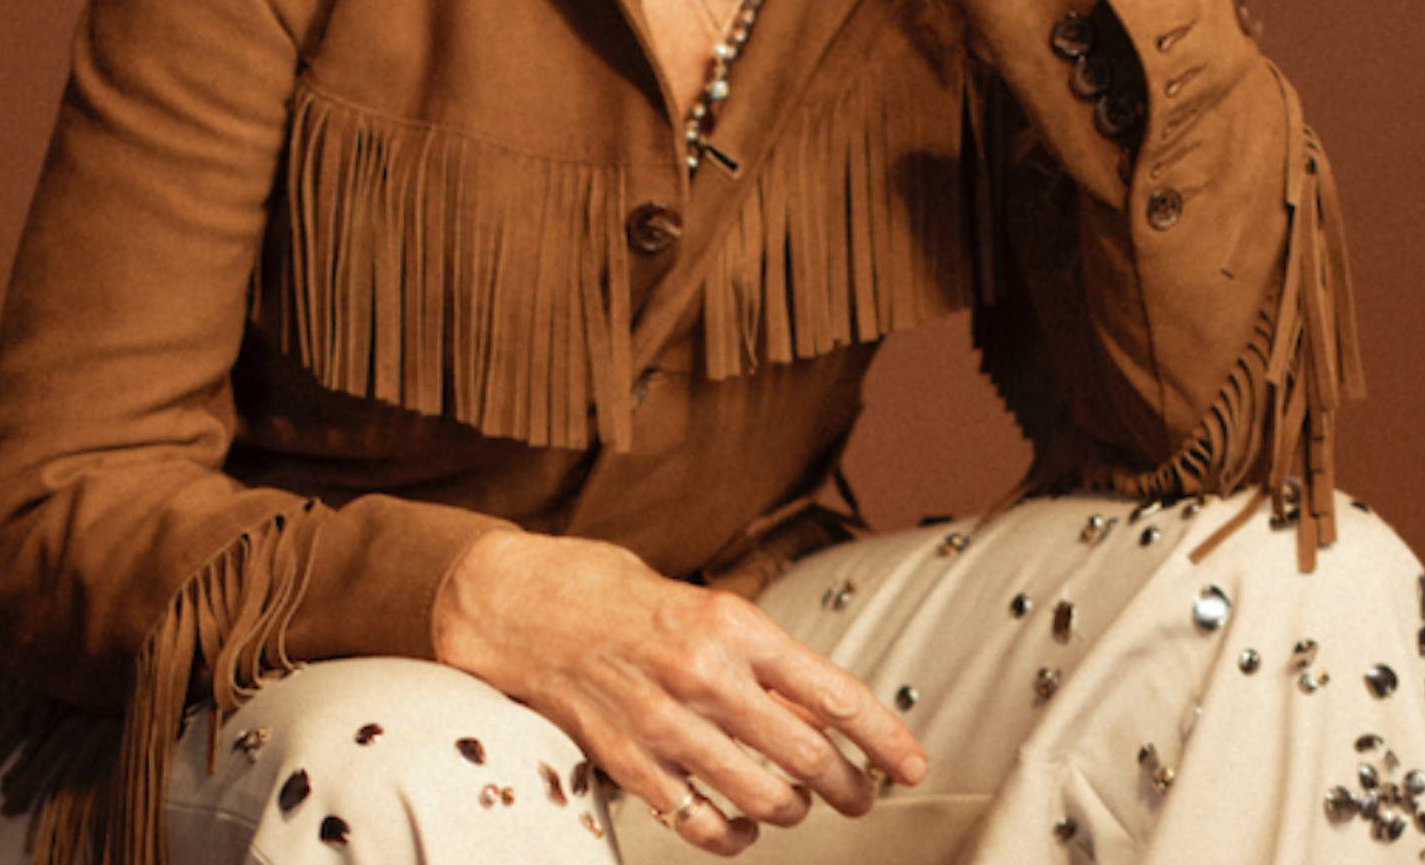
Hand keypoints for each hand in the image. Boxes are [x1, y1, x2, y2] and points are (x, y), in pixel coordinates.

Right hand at [433, 531, 925, 853]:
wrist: (513, 603)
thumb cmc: (605, 591)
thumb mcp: (695, 600)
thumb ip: (750, 654)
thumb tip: (810, 705)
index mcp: (731, 624)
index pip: (834, 692)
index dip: (884, 737)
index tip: (911, 762)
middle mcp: (704, 675)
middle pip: (808, 755)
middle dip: (849, 785)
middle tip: (862, 796)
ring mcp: (663, 725)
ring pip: (762, 797)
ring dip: (793, 810)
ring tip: (798, 805)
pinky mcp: (626, 763)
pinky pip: (698, 821)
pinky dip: (729, 834)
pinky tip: (738, 826)